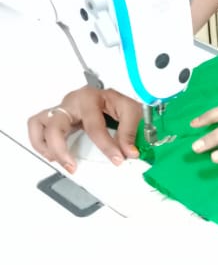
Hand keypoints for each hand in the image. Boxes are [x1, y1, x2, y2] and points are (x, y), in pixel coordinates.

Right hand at [27, 87, 142, 172]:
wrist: (112, 98)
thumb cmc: (117, 103)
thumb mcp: (131, 111)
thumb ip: (130, 132)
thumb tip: (128, 152)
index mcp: (90, 98)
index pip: (94, 125)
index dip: (106, 145)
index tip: (117, 159)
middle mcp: (71, 102)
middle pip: (55, 125)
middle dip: (61, 149)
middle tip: (73, 166)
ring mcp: (61, 110)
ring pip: (38, 124)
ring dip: (45, 146)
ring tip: (60, 161)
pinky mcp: (56, 118)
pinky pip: (37, 127)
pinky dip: (41, 143)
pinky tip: (54, 155)